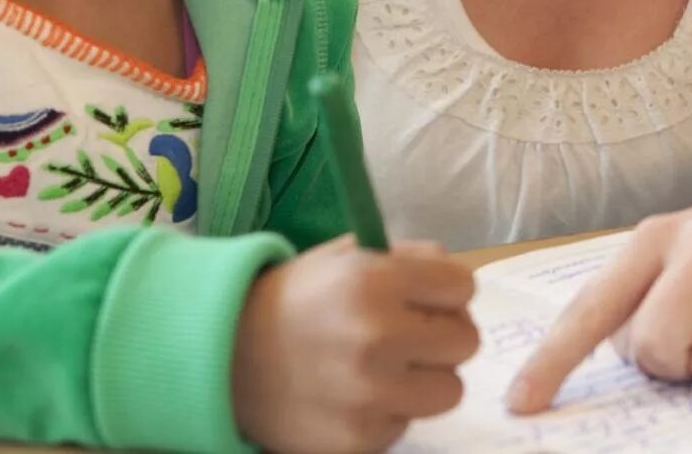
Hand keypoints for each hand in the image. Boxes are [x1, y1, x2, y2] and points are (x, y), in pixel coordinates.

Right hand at [231, 236, 479, 453]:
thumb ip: (406, 259)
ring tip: (388, 368)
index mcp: (375, 281)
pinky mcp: (360, 440)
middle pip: (465, 342)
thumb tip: (455, 284)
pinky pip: (407, 423)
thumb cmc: (294, 300)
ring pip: (449, 390)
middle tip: (411, 336)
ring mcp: (370, 395)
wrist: (226, 357)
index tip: (428, 298)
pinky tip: (355, 394)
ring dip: (425, 379)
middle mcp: (377, 338)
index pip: (463, 287)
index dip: (446, 292)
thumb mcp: (344, 257)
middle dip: (441, 336)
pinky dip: (389, 410)